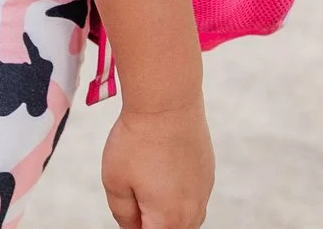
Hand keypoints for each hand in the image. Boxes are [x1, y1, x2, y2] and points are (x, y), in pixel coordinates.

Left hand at [101, 102, 212, 228]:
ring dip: (165, 212)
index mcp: (169, 220)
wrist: (167, 105)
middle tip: (132, 198)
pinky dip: (177, 195)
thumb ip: (123, 214)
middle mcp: (192, 213)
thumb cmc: (138, 141)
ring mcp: (203, 194)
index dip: (135, 228)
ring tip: (145, 185)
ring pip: (184, 219)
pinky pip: (192, 198)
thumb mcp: (114, 182)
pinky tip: (161, 173)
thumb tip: (130, 227)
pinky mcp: (207, 176)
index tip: (128, 215)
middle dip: (150, 222)